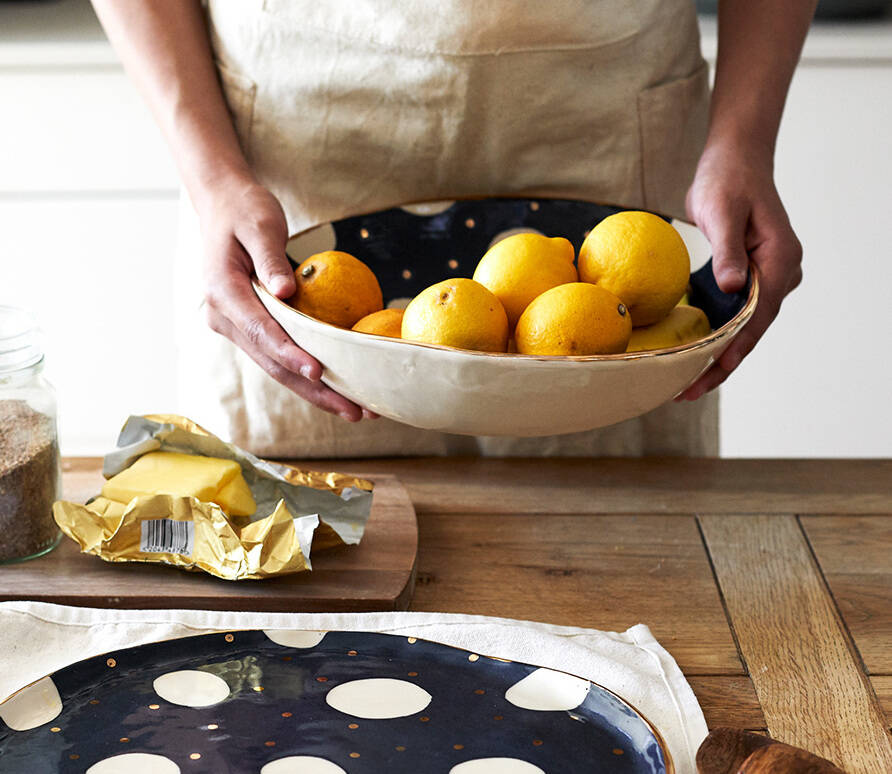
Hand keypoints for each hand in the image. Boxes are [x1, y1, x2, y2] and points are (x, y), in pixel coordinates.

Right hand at [196, 175, 374, 420]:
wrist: (222, 206)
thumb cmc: (245, 210)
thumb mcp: (260, 223)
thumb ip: (270, 258)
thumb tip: (285, 292)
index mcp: (222, 291)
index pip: (259, 330)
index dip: (289, 354)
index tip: (317, 371)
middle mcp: (222, 316)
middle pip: (271, 362)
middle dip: (314, 389)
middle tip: (353, 410)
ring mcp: (234, 326)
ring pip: (276, 368)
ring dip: (315, 391)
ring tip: (355, 410)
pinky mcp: (249, 328)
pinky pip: (280, 356)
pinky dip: (308, 374)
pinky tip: (339, 389)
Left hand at [677, 143, 802, 400]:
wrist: (734, 160)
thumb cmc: (728, 180)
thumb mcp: (722, 212)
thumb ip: (727, 251)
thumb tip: (732, 288)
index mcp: (781, 260)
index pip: (759, 315)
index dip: (736, 347)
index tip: (715, 371)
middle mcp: (780, 273)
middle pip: (752, 329)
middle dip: (722, 362)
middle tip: (688, 391)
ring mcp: (767, 277)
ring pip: (744, 326)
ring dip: (717, 354)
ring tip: (687, 383)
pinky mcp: (749, 276)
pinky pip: (734, 312)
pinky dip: (715, 334)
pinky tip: (691, 353)